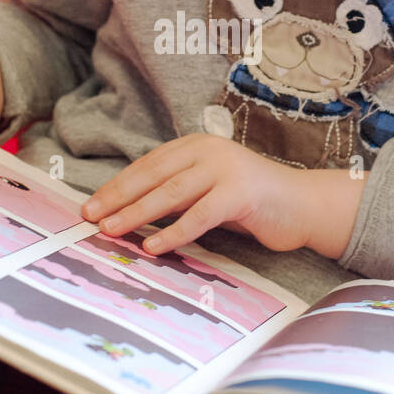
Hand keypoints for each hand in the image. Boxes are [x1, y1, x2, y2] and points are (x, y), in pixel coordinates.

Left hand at [79, 133, 363, 258]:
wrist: (304, 206)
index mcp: (195, 146)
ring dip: (137, 213)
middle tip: (90, 217)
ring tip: (112, 230)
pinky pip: (200, 216)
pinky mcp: (240, 193)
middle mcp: (208, 151)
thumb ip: (177, 195)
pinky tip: (153, 246)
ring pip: (171, 193)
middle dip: (118, 198)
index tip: (91, 205)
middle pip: (153, 176)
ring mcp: (225, 169)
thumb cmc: (252, 204)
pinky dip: (174, 232)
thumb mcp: (207, 193)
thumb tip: (131, 212)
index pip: (147, 166)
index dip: (117, 186)